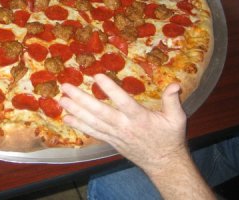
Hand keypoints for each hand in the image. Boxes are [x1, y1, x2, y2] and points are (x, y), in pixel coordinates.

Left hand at [59, 74, 188, 174]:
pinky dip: (79, 125)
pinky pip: (92, 132)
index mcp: (139, 118)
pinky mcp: (111, 141)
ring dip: (75, 110)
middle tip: (66, 87)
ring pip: (92, 122)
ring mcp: (115, 134)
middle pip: (99, 112)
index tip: (97, 76)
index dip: (110, 89)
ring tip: (61, 100)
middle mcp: (124, 126)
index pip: (123, 101)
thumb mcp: (177, 118)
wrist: (164, 163)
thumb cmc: (170, 138)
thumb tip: (175, 84)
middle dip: (81, 99)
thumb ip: (173, 100)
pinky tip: (67, 118)